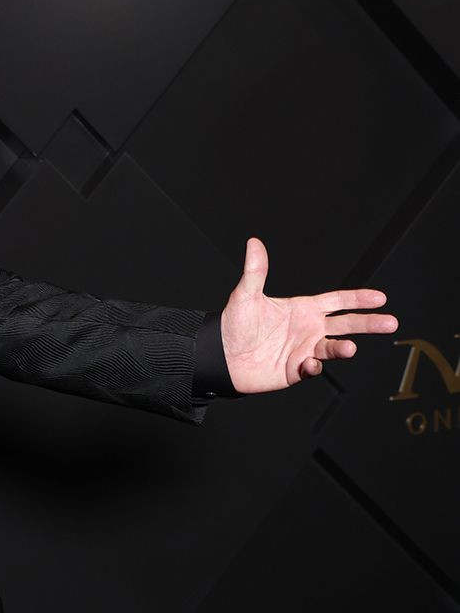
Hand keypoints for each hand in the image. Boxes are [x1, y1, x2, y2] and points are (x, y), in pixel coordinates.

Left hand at [221, 237, 397, 393]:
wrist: (220, 355)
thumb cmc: (233, 324)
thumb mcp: (245, 296)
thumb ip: (256, 271)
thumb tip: (254, 243)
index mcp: (303, 309)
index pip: (337, 301)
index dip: (358, 299)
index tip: (380, 298)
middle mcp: (309, 329)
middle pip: (346, 325)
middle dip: (369, 323)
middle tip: (391, 323)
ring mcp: (304, 349)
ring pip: (332, 348)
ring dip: (343, 348)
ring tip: (349, 348)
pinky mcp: (296, 369)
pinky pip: (311, 368)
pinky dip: (314, 367)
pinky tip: (310, 364)